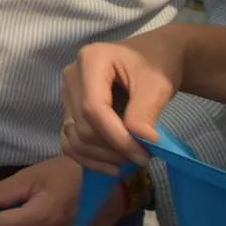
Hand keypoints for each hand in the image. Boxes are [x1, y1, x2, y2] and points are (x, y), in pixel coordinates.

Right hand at [61, 33, 182, 174]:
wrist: (153, 58)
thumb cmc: (157, 64)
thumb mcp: (157, 84)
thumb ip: (145, 112)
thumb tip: (141, 143)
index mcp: (90, 60)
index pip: (93, 108)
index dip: (117, 137)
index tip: (145, 155)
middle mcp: (71, 77)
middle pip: (83, 126)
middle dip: (113, 149)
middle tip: (144, 156)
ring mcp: (67, 95)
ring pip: (75, 138)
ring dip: (103, 157)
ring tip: (132, 158)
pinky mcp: (70, 111)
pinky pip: (70, 142)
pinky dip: (89, 159)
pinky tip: (113, 166)